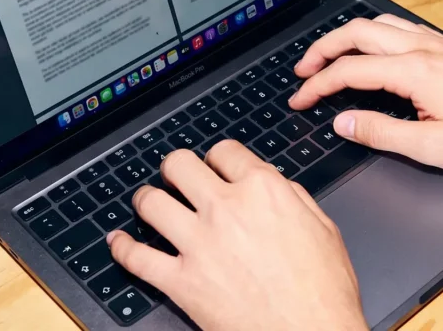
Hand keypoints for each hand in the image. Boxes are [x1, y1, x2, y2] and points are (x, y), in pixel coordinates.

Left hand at [107, 142, 368, 330]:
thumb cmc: (324, 292)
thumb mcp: (323, 228)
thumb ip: (292, 198)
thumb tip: (273, 185)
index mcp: (264, 191)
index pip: (225, 151)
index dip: (218, 157)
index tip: (214, 166)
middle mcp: (226, 209)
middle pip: (180, 164)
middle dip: (176, 167)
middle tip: (176, 177)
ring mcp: (199, 244)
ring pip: (152, 203)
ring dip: (146, 199)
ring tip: (147, 202)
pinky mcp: (181, 282)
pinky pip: (137, 258)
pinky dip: (122, 248)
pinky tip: (119, 242)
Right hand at [290, 14, 442, 236]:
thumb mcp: (430, 148)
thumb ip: (380, 133)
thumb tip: (343, 122)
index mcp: (414, 71)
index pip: (349, 71)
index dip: (317, 85)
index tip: (299, 99)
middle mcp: (423, 49)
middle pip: (357, 33)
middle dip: (322, 48)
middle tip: (302, 70)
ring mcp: (437, 45)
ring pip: (378, 24)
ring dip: (347, 37)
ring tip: (328, 57)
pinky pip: (399, 29)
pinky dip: (372, 35)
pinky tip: (372, 51)